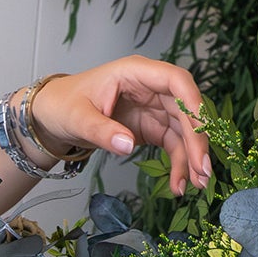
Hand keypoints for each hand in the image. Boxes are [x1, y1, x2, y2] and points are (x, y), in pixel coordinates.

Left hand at [29, 56, 210, 196]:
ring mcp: (154, 108)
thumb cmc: (64, 104)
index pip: (175, 80)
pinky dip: (178, 164)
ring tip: (197, 184)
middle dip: (197, 140)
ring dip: (192, 157)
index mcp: (135, 72)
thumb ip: (102, 131)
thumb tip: (128, 144)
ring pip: (184, 131)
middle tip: (202, 169)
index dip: (192, 103)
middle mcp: (151, 88)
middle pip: (186, 110)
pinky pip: (173, 145)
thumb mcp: (78, 118)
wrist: (54, 116)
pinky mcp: (152, 128)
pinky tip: (179, 184)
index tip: (201, 129)